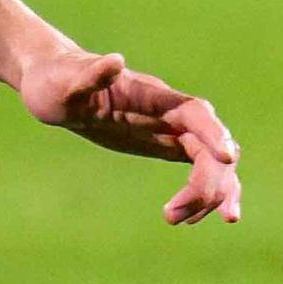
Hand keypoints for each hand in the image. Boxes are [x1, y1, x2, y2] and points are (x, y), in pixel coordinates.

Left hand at [16, 41, 241, 224]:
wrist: (55, 86)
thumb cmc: (57, 81)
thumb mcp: (66, 83)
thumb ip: (90, 75)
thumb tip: (116, 61)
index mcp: (151, 94)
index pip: (194, 112)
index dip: (213, 133)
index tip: (227, 159)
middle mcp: (169, 112)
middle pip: (208, 146)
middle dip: (205, 182)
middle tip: (172, 216)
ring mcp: (171, 129)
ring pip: (212, 162)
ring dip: (210, 193)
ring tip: (182, 221)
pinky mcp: (165, 145)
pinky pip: (200, 169)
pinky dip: (207, 193)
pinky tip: (193, 218)